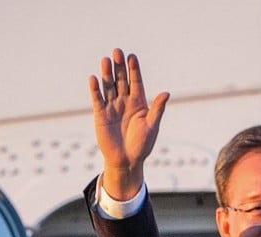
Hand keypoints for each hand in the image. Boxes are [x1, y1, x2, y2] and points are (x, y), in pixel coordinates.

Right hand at [88, 48, 169, 199]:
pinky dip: (95, 89)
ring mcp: (112, 107)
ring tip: (106, 60)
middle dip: (119, 66)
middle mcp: (125, 102)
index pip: (136, 82)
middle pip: (121, 80)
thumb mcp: (152, 126)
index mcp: (139, 103)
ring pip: (109, 86)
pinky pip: (98, 99)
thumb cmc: (142, 145)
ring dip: (107, 74)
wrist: (127, 160)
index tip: (132, 57)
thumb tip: (166, 93)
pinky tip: (94, 78)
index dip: (134, 70)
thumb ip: (157, 109)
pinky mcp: (101, 115)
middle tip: (117, 51)